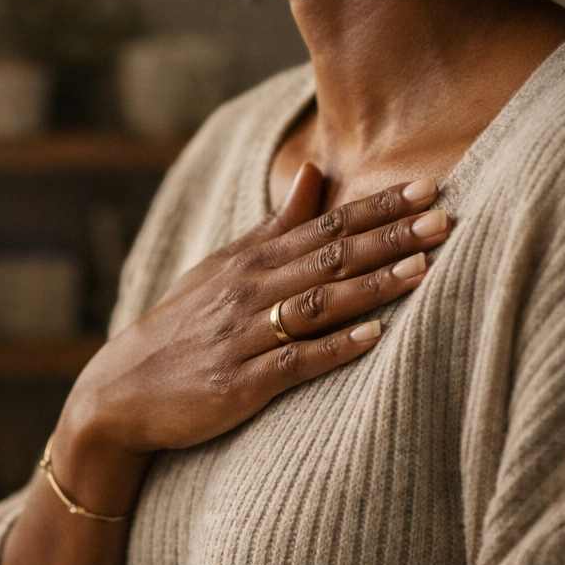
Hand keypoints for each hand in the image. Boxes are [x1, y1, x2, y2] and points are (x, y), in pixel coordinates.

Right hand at [53, 164, 449, 513]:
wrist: (120, 392)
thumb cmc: (181, 328)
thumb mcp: (222, 268)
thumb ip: (276, 226)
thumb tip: (316, 172)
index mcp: (250, 262)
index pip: (323, 225)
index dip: (377, 208)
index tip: (428, 189)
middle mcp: (249, 292)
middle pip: (329, 258)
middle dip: (388, 238)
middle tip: (444, 219)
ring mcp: (243, 337)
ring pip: (317, 304)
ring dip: (371, 286)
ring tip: (421, 269)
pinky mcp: (239, 384)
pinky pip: (294, 362)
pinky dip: (333, 347)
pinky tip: (372, 336)